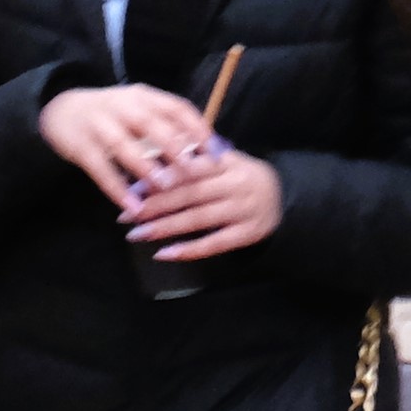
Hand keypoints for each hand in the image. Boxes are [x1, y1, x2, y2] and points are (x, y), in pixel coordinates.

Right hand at [39, 82, 211, 203]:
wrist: (59, 110)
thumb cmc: (112, 115)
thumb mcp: (139, 110)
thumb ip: (168, 127)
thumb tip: (209, 150)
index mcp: (143, 97)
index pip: (176, 107)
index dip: (198, 129)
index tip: (216, 152)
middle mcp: (122, 106)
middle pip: (151, 124)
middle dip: (174, 147)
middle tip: (194, 171)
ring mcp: (99, 125)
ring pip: (125, 146)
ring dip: (146, 167)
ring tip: (164, 188)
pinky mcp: (81, 147)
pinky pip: (101, 170)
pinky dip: (118, 189)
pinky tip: (134, 207)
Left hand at [123, 139, 283, 261]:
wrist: (285, 197)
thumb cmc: (243, 177)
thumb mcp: (225, 160)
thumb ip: (195, 158)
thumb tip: (153, 157)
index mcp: (227, 161)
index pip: (188, 168)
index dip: (159, 178)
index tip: (131, 187)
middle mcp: (235, 184)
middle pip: (189, 194)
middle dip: (154, 205)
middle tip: (124, 215)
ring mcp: (243, 210)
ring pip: (198, 219)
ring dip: (164, 228)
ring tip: (136, 234)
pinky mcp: (247, 233)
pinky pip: (214, 244)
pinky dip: (188, 250)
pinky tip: (163, 254)